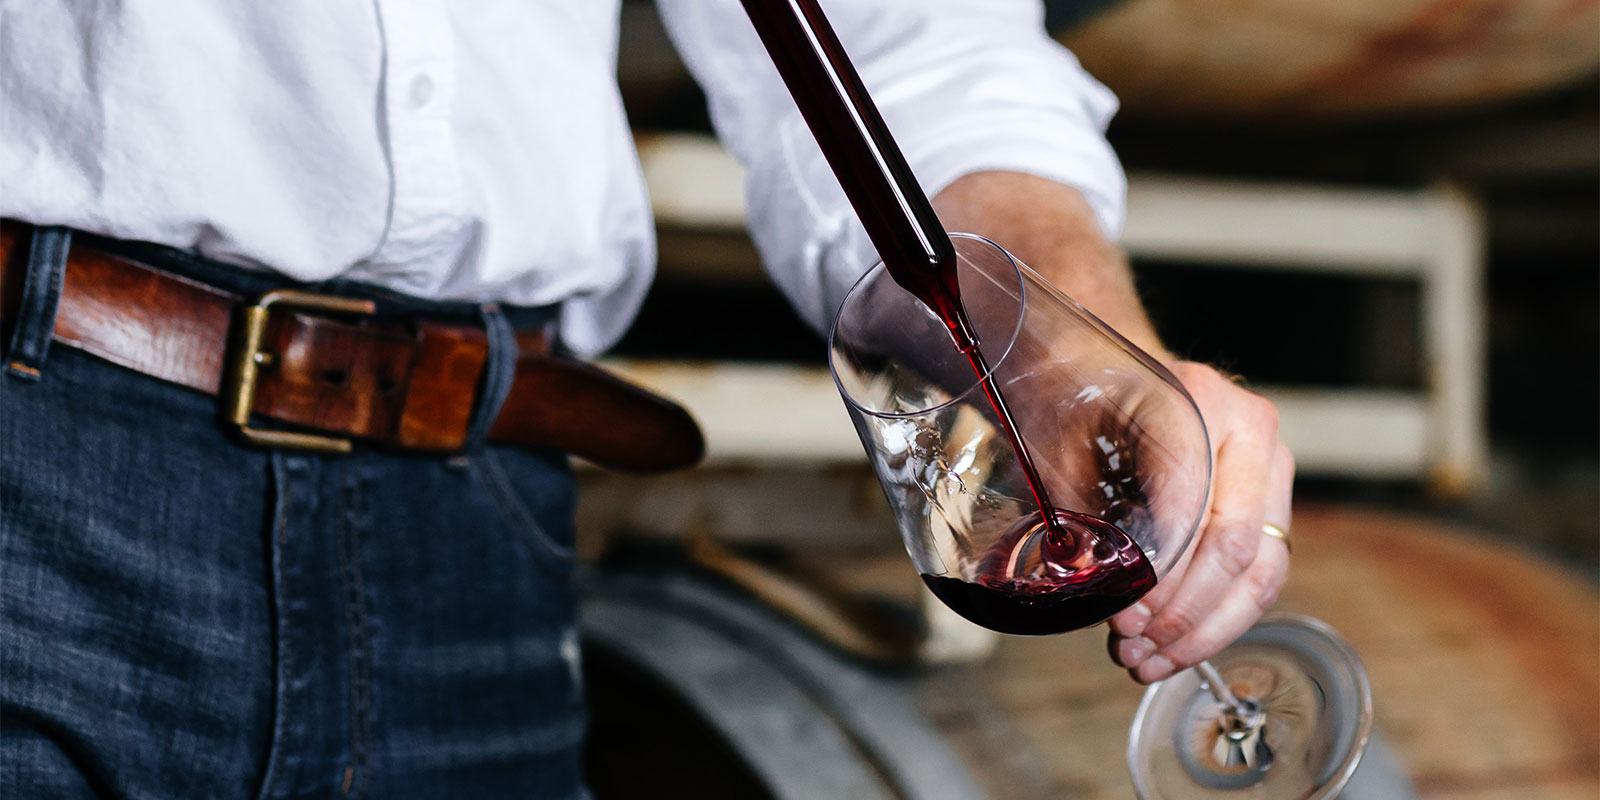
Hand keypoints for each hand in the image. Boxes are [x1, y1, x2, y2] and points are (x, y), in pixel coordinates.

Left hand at [1106, 361, 1293, 682]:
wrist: (1104, 370)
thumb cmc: (1080, 403)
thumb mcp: (1063, 444)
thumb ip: (1080, 512)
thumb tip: (1095, 592)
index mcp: (1200, 400)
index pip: (1191, 501)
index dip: (1158, 571)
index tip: (1122, 613)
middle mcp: (1250, 432)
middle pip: (1233, 545)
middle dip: (1180, 610)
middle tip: (1130, 643)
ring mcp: (1271, 470)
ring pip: (1259, 573)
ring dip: (1202, 630)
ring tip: (1147, 661)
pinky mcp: (1271, 507)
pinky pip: (1260, 578)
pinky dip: (1218, 623)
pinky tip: (1172, 650)